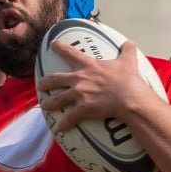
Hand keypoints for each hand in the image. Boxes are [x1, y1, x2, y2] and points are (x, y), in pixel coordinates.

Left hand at [36, 39, 150, 134]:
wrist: (130, 98)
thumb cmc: (128, 79)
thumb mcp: (128, 61)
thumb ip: (127, 50)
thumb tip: (130, 42)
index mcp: (88, 65)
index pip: (69, 52)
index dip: (59, 47)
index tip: (52, 45)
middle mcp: (79, 78)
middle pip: (55, 79)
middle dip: (45, 82)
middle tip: (40, 85)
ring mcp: (80, 94)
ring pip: (57, 99)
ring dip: (49, 103)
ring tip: (44, 106)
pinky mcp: (83, 108)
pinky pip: (69, 118)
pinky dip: (63, 124)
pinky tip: (58, 129)